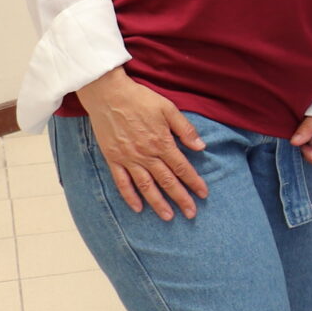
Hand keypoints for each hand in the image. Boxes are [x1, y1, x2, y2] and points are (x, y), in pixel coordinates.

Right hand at [79, 68, 209, 219]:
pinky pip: (121, 182)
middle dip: (181, 198)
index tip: (204, 195)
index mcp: (162, 142)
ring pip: (146, 186)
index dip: (194, 182)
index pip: (183, 168)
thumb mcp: (168, 109)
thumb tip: (201, 147)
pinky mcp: (113, 158)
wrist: (107, 94)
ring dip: (158, 203)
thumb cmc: (140, 98)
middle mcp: (146, 154)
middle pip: (167, 181)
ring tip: (168, 217)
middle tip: (191, 214)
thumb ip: (185, 129)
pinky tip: (137, 208)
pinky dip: (129, 196)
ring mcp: (128, 158)